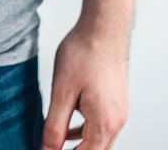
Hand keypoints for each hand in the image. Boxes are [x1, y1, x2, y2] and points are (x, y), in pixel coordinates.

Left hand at [41, 23, 128, 149]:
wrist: (103, 29)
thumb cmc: (83, 55)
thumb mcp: (62, 93)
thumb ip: (55, 125)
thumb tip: (47, 149)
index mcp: (104, 122)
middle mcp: (117, 121)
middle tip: (51, 147)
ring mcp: (119, 111)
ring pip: (100, 140)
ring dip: (79, 145)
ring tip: (56, 142)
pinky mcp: (116, 102)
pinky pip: (101, 126)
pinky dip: (85, 131)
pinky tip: (68, 125)